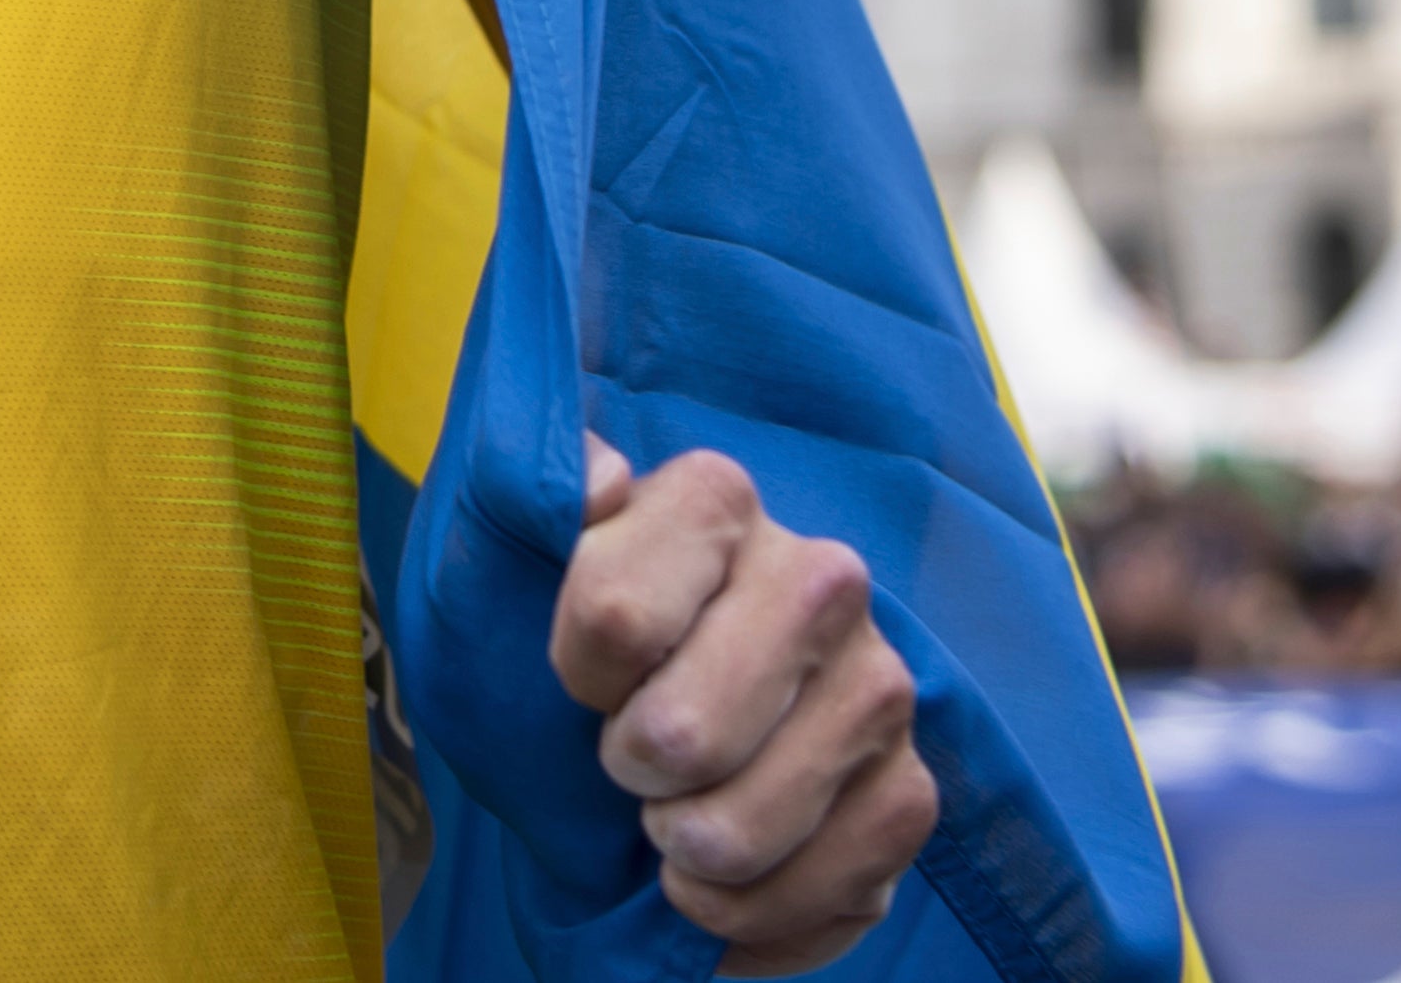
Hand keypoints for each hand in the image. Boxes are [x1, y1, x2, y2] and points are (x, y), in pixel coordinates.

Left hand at [552, 436, 936, 973]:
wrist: (622, 753)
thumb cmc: (552, 654)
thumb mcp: (491, 567)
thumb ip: (517, 494)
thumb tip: (605, 484)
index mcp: (714, 501)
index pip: (617, 617)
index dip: (574, 678)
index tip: (580, 678)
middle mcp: (822, 576)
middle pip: (687, 733)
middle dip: (630, 775)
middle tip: (629, 764)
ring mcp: (878, 684)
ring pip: (754, 821)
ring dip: (687, 853)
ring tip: (672, 828)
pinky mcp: (909, 790)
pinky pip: (835, 885)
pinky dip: (756, 916)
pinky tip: (724, 886)